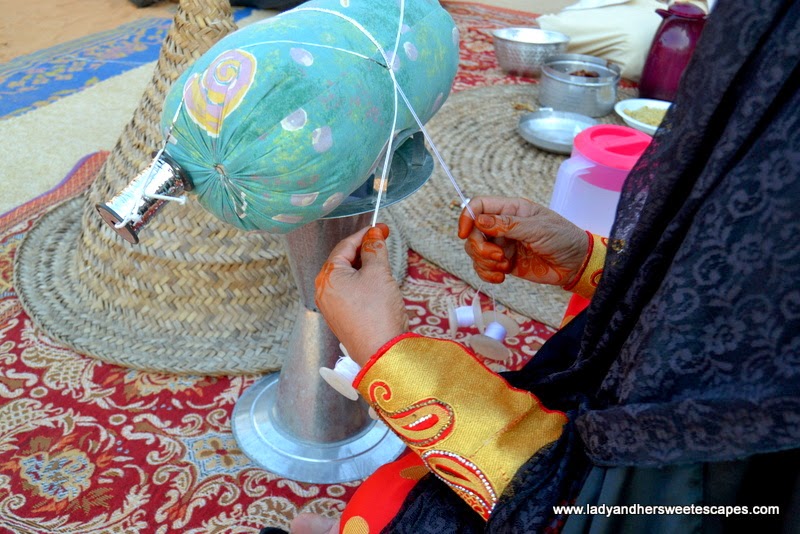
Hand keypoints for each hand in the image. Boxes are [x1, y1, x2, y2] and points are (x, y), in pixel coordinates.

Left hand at [314, 223, 407, 366]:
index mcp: (327, 276)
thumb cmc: (377, 312)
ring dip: (364, 268)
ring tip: (383, 265)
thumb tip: (374, 235)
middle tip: (383, 243)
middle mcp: (323, 291)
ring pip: (346, 277)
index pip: (345, 246)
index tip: (381, 228)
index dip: (365, 234)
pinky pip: (349, 293)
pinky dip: (362, 284)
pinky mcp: (340, 319)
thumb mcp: (379, 273)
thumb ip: (375, 249)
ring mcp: (330, 307)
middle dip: (363, 251)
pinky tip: (377, 285)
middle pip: (343, 261)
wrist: (382, 352)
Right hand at [457, 196, 587, 284]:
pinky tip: (501, 277)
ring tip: (505, 267)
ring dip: (485, 262)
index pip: (478, 206)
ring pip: (475, 252)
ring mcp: (502, 245)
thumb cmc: (563, 238)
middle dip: (479, 247)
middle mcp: (502, 226)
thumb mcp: (537, 228)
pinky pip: (483, 268)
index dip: (466, 217)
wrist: (576, 264)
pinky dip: (487, 274)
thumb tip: (479, 220)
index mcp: (511, 209)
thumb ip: (508, 224)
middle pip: (473, 232)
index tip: (464, 234)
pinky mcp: (504, 263)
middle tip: (498, 257)